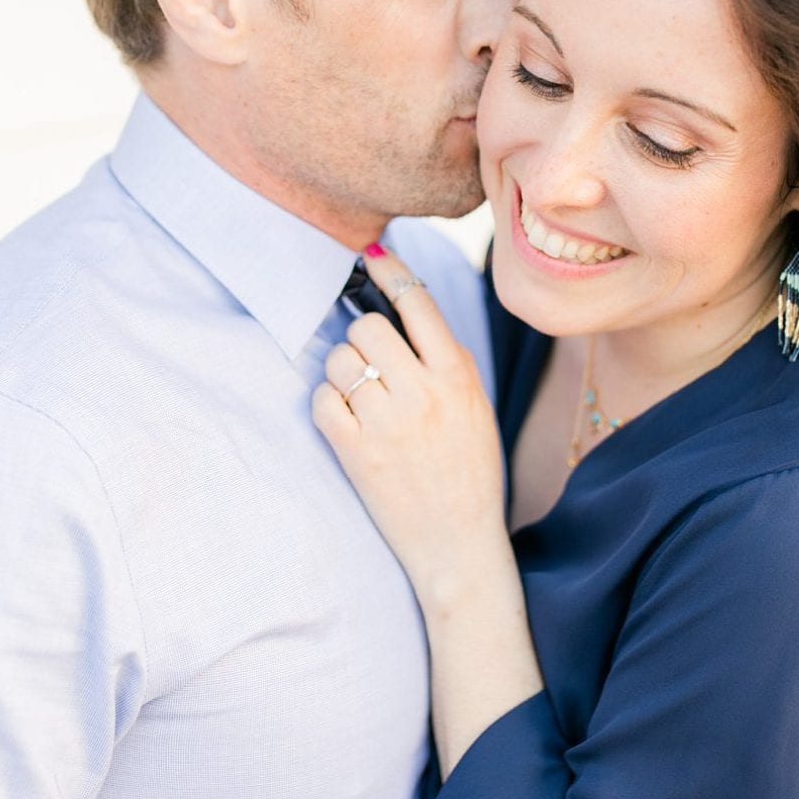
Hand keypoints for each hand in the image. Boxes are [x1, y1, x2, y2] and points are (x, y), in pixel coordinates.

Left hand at [311, 243, 508, 602]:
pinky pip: (323, 400)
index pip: (418, 302)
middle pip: (368, 326)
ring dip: (343, 372)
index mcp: (457, 377)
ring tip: (361, 399)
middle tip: (370, 363)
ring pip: (340, 360)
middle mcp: (423, 394)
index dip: (389, 271)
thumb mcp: (475, 406)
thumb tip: (406, 307)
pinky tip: (348, 421)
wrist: (458, 543)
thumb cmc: (468, 470)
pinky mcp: (358, 453)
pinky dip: (328, 405)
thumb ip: (445, 360)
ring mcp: (388, 424)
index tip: (371, 255)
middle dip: (362, 339)